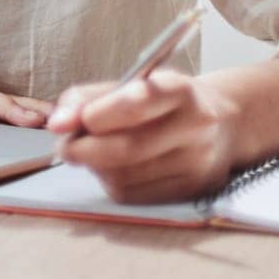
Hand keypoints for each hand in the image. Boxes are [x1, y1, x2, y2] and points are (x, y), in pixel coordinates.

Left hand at [47, 70, 240, 202]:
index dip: (94, 114)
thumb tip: (57, 124)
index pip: (137, 102)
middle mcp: (196, 127)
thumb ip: (88, 98)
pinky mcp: (192, 191)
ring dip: (95, 167)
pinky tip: (110, 168)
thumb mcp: (130, 83)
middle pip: (128, 148)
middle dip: (84, 150)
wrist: (221, 123)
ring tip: (89, 153)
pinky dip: (110, 182)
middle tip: (65, 147)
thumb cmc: (162, 100)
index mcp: (181, 91)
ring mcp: (198, 163)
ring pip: (126, 176)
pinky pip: (134, 195)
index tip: (66, 122)